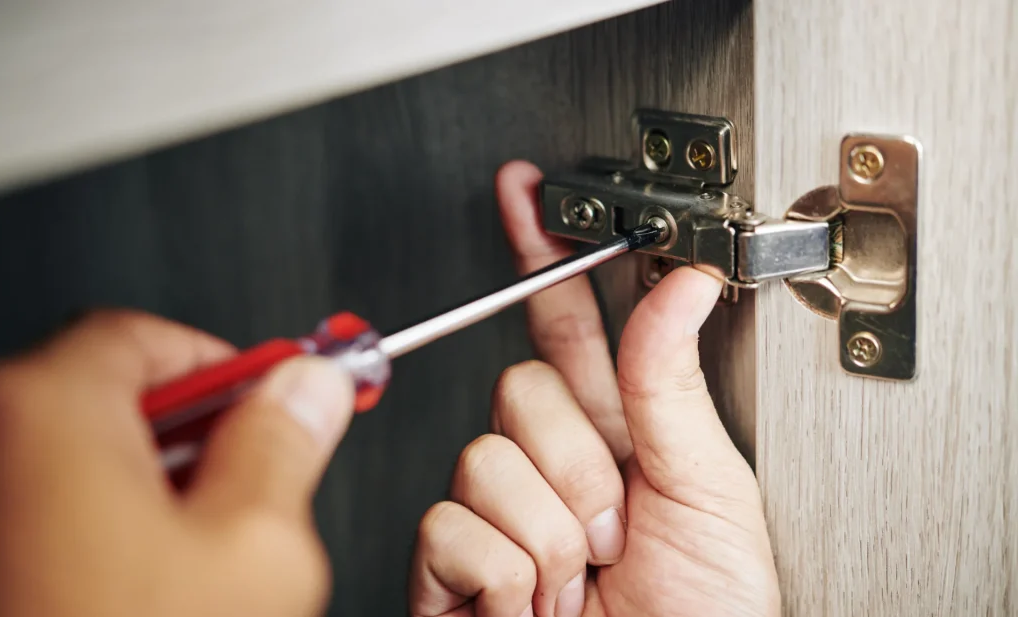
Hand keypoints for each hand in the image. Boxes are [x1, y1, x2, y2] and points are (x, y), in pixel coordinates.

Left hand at [0, 310, 354, 616]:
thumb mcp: (256, 545)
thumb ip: (286, 443)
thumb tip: (307, 390)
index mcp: (47, 411)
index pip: (149, 337)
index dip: (230, 362)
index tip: (276, 390)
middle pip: (114, 393)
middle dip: (201, 429)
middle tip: (260, 469)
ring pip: (83, 455)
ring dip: (158, 481)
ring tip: (209, 546)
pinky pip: (52, 503)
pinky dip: (110, 520)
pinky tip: (154, 576)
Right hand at [409, 162, 779, 616]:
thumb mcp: (709, 495)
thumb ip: (673, 386)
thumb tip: (680, 284)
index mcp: (619, 435)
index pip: (566, 325)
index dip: (545, 255)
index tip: (527, 192)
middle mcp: (551, 465)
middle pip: (522, 388)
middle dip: (579, 464)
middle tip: (617, 527)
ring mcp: (499, 516)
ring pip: (488, 459)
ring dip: (553, 533)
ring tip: (584, 582)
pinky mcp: (452, 568)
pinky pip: (452, 527)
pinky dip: (507, 578)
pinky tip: (532, 607)